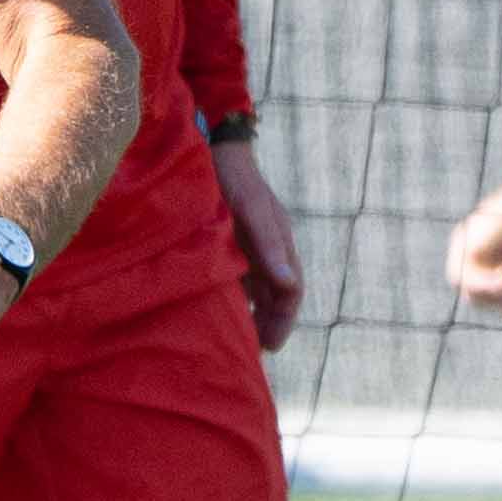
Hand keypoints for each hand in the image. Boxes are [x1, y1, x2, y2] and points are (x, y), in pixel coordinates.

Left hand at [209, 134, 303, 353]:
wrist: (211, 149)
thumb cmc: (233, 179)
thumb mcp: (252, 212)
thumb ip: (270, 245)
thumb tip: (290, 285)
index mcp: (280, 242)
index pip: (289, 290)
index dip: (283, 319)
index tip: (270, 346)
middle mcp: (267, 247)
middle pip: (275, 294)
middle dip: (269, 322)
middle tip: (254, 351)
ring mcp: (248, 243)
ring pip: (257, 287)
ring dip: (252, 311)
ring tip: (239, 337)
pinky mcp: (227, 239)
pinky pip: (237, 274)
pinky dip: (234, 294)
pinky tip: (218, 309)